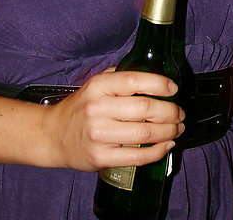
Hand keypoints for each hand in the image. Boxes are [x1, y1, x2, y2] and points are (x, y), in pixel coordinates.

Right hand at [41, 69, 184, 170]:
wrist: (52, 135)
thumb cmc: (80, 107)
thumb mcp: (95, 83)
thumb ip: (121, 77)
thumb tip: (155, 76)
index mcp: (99, 86)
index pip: (135, 81)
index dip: (160, 84)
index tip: (173, 88)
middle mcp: (98, 109)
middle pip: (146, 109)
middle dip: (170, 111)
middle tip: (179, 112)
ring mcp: (99, 135)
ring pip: (145, 133)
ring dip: (169, 131)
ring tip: (176, 128)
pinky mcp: (101, 157)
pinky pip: (137, 156)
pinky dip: (157, 151)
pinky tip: (166, 145)